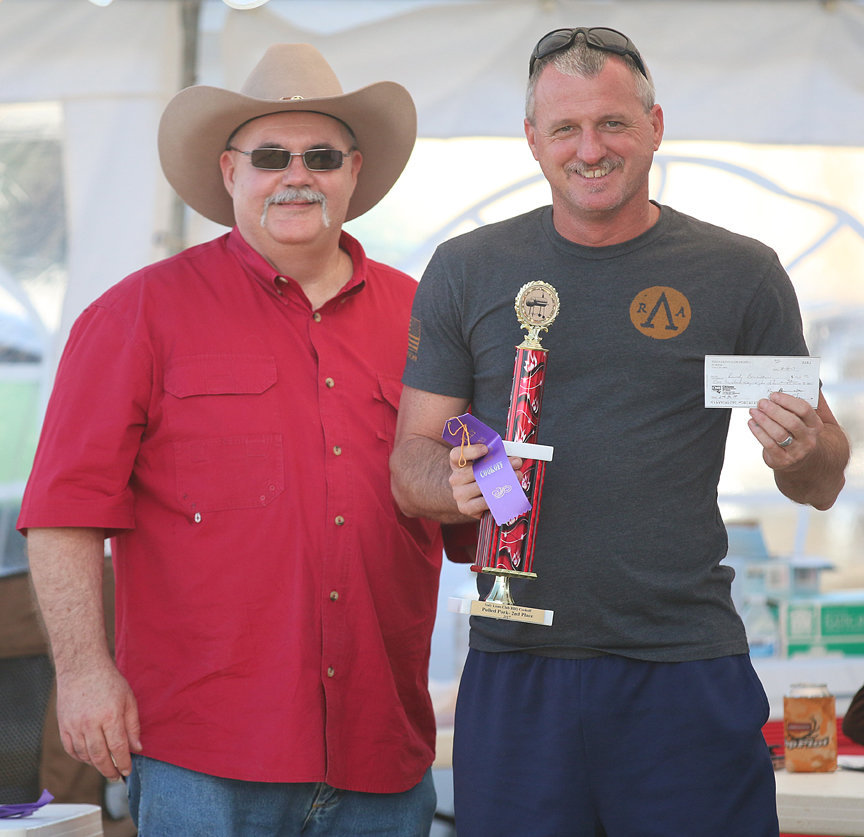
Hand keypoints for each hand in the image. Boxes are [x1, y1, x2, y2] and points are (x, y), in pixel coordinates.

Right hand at [56, 662, 141, 779]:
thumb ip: (133, 725)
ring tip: (105, 768)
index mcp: (110, 716)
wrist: (82, 669)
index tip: (127, 771)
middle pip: (100, 757)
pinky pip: (71, 749)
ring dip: (96, 765)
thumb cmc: (109, 682)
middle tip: (116, 778)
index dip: (123, 763)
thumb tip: (137, 748)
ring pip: (85, 755)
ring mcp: (74, 726)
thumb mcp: (129, 699)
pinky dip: (81, 757)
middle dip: (109, 771)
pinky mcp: (63, 726)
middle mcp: (90, 724)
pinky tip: (89, 758)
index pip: (118, 748)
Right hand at [448, 443, 522, 518]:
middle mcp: (455, 478)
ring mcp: (459, 494)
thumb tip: (514, 457)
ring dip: (502, 481)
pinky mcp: (466, 507)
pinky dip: (496, 498)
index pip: (457, 455)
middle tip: (515, 462)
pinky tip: (506, 492)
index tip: (486, 449)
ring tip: (516, 477)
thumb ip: (496, 457)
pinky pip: (483, 502)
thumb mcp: (486, 464)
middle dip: (498, 465)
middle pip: (473, 471)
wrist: (476, 501)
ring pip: (481, 486)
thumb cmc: (484, 479)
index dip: (470, 451)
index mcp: (458, 464)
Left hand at [748, 391, 822, 469]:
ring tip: (754, 411)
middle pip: (791, 422)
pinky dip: (758, 432)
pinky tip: (752, 423)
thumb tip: (793, 385)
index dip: (788, 401)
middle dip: (774, 411)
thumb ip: (799, 405)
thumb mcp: (805, 421)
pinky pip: (769, 444)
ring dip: (764, 420)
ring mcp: (796, 451)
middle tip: (761, 402)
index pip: (804, 410)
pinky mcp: (782, 459)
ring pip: (779, 434)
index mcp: (815, 425)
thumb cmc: (798, 434)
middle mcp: (808, 439)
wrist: (800, 460)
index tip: (773, 395)